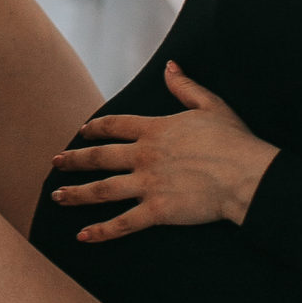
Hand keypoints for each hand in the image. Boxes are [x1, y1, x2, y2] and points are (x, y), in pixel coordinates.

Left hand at [49, 60, 277, 244]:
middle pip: (99, 157)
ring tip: (57, 197)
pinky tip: (82, 236)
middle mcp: (144, 156)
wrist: (246, 175)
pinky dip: (101, 231)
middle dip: (74, 160)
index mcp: (155, 130)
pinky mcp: (157, 211)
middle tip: (55, 163)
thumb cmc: (233, 140)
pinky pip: (123, 222)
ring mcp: (148, 184)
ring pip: (102, 189)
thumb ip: (185, 87)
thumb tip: (170, 66)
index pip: (115, 126)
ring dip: (77, 194)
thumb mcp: (210, 105)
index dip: (95, 128)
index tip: (81, 132)